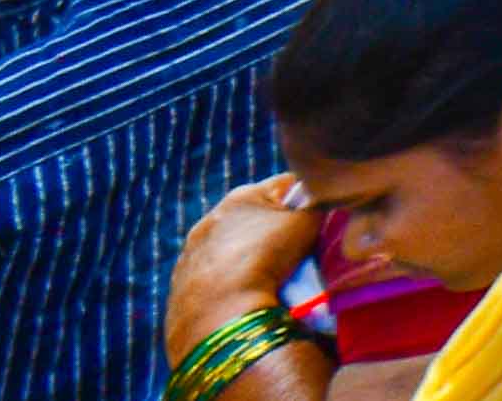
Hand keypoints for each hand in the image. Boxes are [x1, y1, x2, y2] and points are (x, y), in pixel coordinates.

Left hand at [168, 175, 327, 352]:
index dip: (308, 201)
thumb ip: (317, 204)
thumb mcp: (307, 222)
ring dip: (249, 257)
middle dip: (274, 230)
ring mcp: (191, 252)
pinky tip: (242, 296)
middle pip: (256, 217)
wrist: (219, 315)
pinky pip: (215, 275)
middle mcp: (211, 218)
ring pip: (232, 247)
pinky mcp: (180, 286)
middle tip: (296, 254)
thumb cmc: (266, 258)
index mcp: (242, 195)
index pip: (287, 185)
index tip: (320, 223)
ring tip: (268, 280)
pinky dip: (229, 282)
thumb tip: (321, 201)